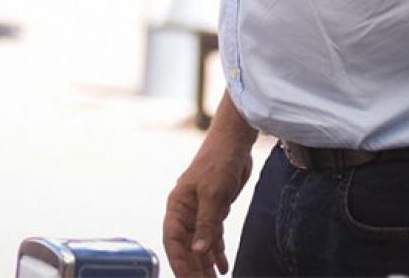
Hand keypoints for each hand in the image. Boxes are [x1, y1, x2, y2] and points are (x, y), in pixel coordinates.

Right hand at [163, 102, 255, 276]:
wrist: (234, 142)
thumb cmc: (218, 162)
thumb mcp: (213, 194)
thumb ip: (206, 223)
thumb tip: (198, 251)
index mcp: (177, 206)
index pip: (174, 241)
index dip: (180, 262)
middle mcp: (186, 212)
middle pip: (187, 247)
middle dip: (195, 268)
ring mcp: (200, 212)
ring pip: (201, 245)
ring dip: (206, 264)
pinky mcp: (215, 210)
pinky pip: (214, 237)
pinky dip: (218, 253)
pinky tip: (223, 267)